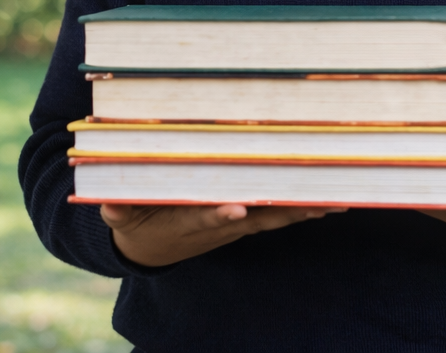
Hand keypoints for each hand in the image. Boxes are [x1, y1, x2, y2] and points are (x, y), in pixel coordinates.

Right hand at [101, 202, 347, 266]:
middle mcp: (219, 222)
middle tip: (312, 200)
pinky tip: (330, 200)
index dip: (219, 215)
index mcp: (186, 219)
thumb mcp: (119, 215)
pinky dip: (303, 207)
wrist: (151, 247)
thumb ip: (117, 207)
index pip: (205, 216)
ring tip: (335, 199)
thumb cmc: (135, 220)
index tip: (235, 208)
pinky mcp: (246, 218)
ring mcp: (236, 222)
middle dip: (281, 209)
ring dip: (302, 208)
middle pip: (254, 216)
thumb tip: (110, 202)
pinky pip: (278, 213)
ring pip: (273, 215)